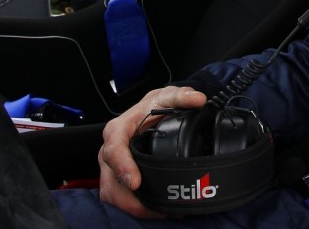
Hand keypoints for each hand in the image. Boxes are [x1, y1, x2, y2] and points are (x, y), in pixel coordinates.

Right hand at [98, 85, 206, 216]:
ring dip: (134, 207)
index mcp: (118, 130)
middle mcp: (110, 151)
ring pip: (113, 194)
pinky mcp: (117, 179)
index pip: (113, 149)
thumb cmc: (152, 106)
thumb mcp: (166, 96)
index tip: (135, 182)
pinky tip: (157, 210)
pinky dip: (136, 207)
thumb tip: (197, 99)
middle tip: (156, 209)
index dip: (122, 166)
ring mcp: (112, 167)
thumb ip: (181, 96)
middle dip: (129, 199)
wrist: (148, 112)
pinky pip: (121, 198)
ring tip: (161, 212)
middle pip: (110, 181)